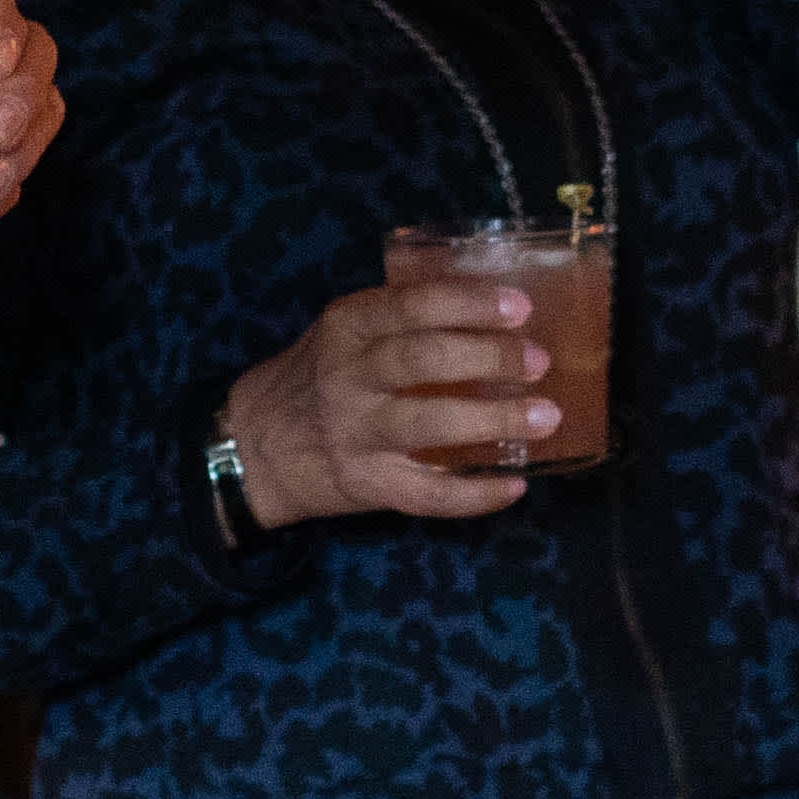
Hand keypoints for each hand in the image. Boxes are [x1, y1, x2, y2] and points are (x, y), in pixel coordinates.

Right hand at [220, 277, 553, 529]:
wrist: (254, 449)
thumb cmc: (317, 379)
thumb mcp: (342, 333)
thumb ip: (399, 319)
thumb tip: (493, 307)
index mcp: (346, 328)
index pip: (411, 305)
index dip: (468, 303)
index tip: (519, 307)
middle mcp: (347, 378)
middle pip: (423, 360)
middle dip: (489, 358)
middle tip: (538, 362)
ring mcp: (355, 434)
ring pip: (428, 425)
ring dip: (492, 420)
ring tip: (544, 418)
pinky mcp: (366, 483)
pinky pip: (426, 494)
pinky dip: (474, 494)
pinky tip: (514, 485)